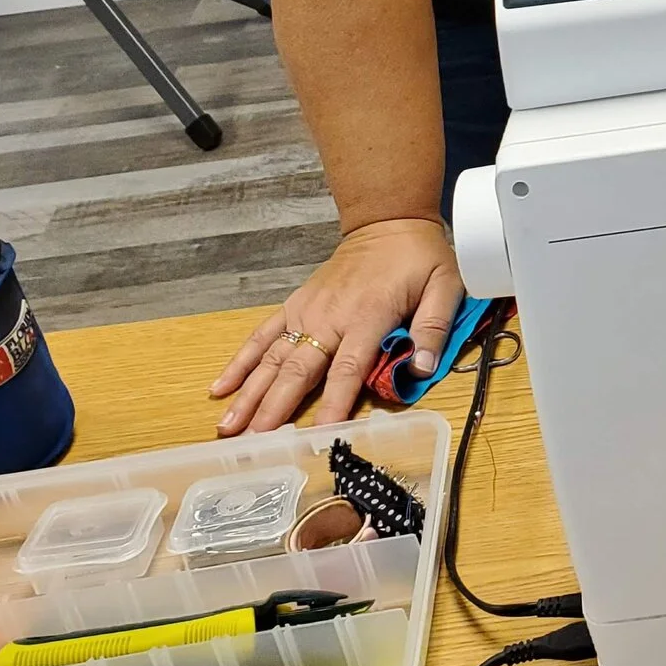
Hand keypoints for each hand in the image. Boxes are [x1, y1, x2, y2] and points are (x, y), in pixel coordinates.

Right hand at [213, 216, 463, 433]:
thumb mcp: (445, 286)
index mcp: (367, 317)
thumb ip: (434, 327)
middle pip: (298, 370)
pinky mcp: (295, 305)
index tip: (317, 435)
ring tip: (228, 426)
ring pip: (273, 359)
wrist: (387, 222)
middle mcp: (329, 317)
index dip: (333, 404)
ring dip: (249, 393)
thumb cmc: (418, 258)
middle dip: (274, 408)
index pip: (347, 369)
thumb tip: (422, 368)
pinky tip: (220, 387)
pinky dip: (241, 361)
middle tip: (254, 443)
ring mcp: (307, 311)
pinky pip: (263, 335)